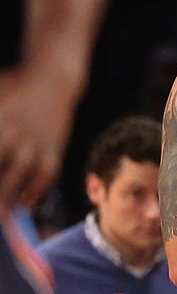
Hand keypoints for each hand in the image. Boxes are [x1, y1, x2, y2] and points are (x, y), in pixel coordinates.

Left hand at [0, 68, 76, 205]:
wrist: (51, 78)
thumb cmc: (9, 88)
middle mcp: (14, 130)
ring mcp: (36, 140)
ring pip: (21, 173)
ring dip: (9, 195)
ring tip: (1, 215)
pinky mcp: (54, 148)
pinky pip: (46, 175)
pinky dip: (36, 192)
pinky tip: (23, 204)